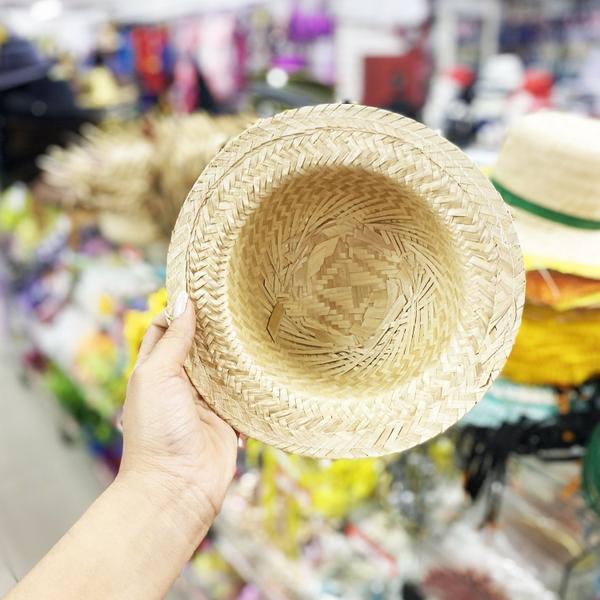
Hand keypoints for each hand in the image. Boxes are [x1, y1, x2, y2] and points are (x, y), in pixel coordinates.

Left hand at [118, 292, 236, 532]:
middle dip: (215, 327)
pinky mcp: (229, 418)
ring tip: (257, 325)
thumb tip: (183, 301)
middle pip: (199, 345)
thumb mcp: (157, 376)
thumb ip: (173, 340)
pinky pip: (243, 393)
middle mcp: (181, 382)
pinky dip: (251, 382)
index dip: (179, 309)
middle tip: (238, 301)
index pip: (165, 329)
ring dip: (235, 352)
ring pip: (224, 366)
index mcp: (156, 369)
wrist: (177, 485)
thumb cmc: (157, 429)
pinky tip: (265, 363)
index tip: (201, 288)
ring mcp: (207, 400)